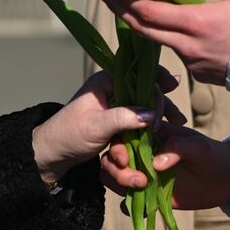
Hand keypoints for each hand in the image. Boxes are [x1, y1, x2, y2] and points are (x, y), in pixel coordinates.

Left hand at [30, 70, 179, 185]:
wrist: (50, 156)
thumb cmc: (68, 136)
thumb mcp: (96, 126)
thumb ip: (123, 118)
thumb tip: (150, 115)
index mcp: (105, 81)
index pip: (137, 74)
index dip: (156, 81)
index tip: (172, 91)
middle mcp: (111, 90)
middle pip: (144, 91)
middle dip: (161, 105)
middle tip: (178, 120)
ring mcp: (114, 107)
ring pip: (143, 108)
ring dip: (158, 118)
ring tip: (177, 126)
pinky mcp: (115, 123)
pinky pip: (137, 122)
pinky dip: (149, 128)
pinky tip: (162, 135)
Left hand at [100, 0, 229, 85]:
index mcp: (196, 21)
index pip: (150, 12)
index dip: (128, 1)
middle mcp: (187, 45)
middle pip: (143, 30)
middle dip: (122, 12)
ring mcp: (190, 62)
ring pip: (157, 42)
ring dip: (141, 25)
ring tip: (130, 8)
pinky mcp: (197, 72)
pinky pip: (175, 52)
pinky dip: (165, 38)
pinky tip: (163, 27)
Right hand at [101, 122, 229, 210]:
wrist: (226, 180)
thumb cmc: (213, 155)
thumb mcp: (200, 147)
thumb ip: (179, 148)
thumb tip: (155, 163)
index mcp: (153, 135)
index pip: (124, 134)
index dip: (118, 145)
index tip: (124, 159)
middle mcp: (144, 154)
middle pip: (113, 157)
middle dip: (116, 169)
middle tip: (138, 180)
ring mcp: (145, 174)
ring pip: (116, 177)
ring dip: (119, 184)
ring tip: (141, 189)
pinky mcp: (150, 195)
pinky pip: (130, 201)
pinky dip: (129, 206)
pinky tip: (143, 208)